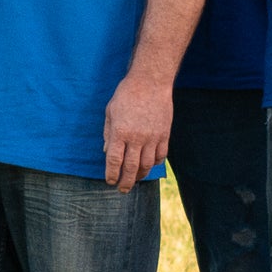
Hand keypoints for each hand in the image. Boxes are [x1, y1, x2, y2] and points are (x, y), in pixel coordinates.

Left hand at [101, 70, 173, 191]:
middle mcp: (136, 138)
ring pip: (147, 165)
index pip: (115, 160)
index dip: (112, 174)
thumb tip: (107, 152)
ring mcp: (152, 137)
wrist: (151, 82)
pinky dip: (155, 163)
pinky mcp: (164, 134)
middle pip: (131, 168)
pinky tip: (149, 165)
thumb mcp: (110, 111)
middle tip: (122, 189)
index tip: (110, 181)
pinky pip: (161, 155)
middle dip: (126, 182)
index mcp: (120, 132)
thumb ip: (108, 133)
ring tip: (135, 179)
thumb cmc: (127, 94)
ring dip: (140, 175)